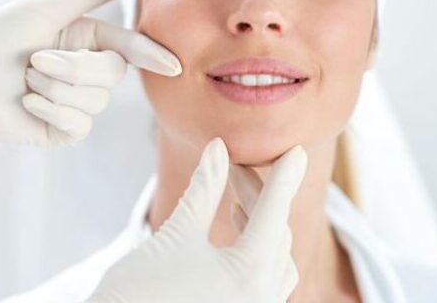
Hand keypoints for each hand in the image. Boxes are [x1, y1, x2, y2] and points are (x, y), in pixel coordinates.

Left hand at [0, 0, 180, 172]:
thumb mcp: (41, 9)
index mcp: (85, 38)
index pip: (128, 46)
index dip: (151, 54)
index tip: (173, 65)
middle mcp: (85, 69)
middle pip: (112, 74)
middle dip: (73, 68)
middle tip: (35, 60)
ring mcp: (76, 102)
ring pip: (96, 101)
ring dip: (55, 90)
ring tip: (25, 82)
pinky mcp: (64, 130)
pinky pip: (80, 125)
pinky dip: (51, 112)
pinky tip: (27, 104)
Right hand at [88, 138, 307, 302]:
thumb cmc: (140, 291)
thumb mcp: (177, 233)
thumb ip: (204, 189)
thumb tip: (218, 148)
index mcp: (250, 274)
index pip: (275, 212)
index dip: (284, 177)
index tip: (297, 150)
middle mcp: (262, 298)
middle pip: (275, 233)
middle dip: (258, 196)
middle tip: (234, 165)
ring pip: (275, 260)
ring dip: (261, 225)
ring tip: (236, 200)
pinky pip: (266, 282)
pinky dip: (257, 252)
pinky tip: (236, 234)